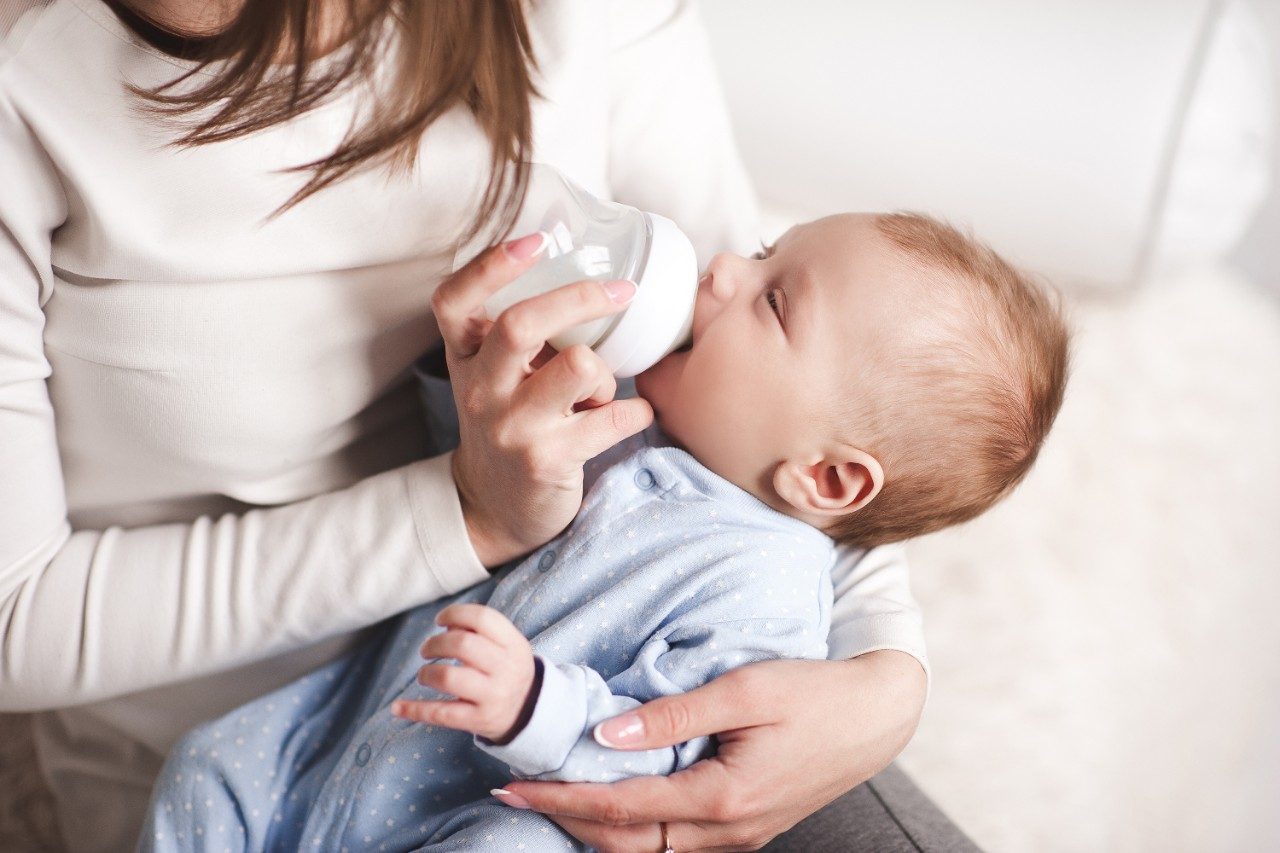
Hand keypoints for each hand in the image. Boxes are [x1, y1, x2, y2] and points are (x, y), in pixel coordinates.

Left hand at [391, 603, 535, 743]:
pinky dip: (415, 710)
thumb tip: (447, 624)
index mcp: (514, 645)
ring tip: (424, 675)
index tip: (440, 621)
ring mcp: (493, 696)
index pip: (482, 618)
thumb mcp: (506, 645)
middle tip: (426, 650)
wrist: (528, 711)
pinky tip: (397, 708)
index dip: (454, 614)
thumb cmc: (506, 669)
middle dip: (435, 643)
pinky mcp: (479, 720)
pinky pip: (441, 714)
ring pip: (449, 678)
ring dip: (427, 673)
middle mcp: (506, 669)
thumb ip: (479, 630)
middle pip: (462, 645)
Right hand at [431, 231, 654, 566]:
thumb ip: (521, 331)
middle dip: (579, 299)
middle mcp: (481, 389)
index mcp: (465, 356)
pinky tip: (632, 416)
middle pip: (520, 325)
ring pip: (578, 367)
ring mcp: (511, 426)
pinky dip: (636, 412)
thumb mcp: (495, 373)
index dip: (491, 266)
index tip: (538, 241)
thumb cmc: (509, 420)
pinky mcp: (547, 460)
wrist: (496, 505)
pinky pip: (613, 418)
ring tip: (604, 391)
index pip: (455, 301)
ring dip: (607, 374)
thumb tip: (591, 273)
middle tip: (621, 292)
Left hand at [500, 650, 926, 852]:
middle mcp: (728, 831)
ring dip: (599, 829)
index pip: (623, 809)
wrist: (876, 714)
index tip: (518, 785)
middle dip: (569, 820)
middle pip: (628, 844)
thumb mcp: (744, 689)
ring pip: (651, 850)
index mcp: (724, 798)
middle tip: (521, 794)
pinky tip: (615, 800)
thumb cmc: (814, 694)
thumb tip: (608, 732)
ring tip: (556, 797)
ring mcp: (739, 836)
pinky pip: (676, 841)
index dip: (564, 798)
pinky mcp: (746, 827)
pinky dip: (635, 827)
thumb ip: (674, 714)